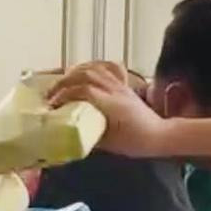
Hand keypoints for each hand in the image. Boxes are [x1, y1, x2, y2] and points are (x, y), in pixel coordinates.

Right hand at [48, 63, 164, 157]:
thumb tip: (70, 132)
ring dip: (74, 73)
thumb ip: (90, 135)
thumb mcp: (110, 144)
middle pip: (85, 75)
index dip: (65, 95)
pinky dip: (94, 66)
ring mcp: (120, 86)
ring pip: (95, 68)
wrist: (159, 135)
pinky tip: (85, 71)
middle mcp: (115, 90)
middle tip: (51, 95)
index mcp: (112, 104)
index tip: (53, 105)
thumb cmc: (136, 142)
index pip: (83, 90)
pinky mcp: (124, 85)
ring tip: (62, 83)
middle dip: (64, 83)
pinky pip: (108, 68)